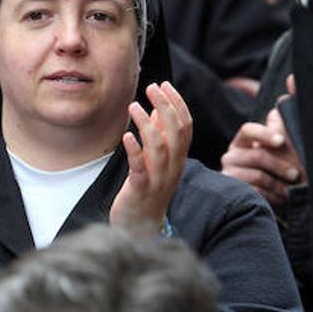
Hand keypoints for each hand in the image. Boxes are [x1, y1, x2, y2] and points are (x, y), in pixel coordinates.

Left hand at [111, 81, 191, 238]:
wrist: (140, 226)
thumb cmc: (147, 189)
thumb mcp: (157, 160)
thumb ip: (160, 136)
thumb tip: (158, 108)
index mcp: (178, 159)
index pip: (186, 126)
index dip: (177, 103)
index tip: (164, 85)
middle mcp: (173, 168)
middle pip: (176, 133)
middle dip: (166, 107)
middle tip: (151, 87)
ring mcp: (158, 180)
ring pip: (160, 148)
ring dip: (147, 124)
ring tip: (133, 106)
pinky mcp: (140, 190)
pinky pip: (140, 169)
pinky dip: (134, 151)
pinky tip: (126, 136)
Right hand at [221, 77, 304, 207]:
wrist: (270, 193)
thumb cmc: (280, 162)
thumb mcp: (284, 137)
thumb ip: (287, 109)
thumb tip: (293, 79)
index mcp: (243, 139)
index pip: (248, 130)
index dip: (264, 134)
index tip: (282, 142)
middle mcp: (231, 153)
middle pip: (257, 156)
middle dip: (280, 166)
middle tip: (296, 174)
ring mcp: (229, 173)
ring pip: (256, 176)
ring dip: (278, 183)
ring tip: (291, 189)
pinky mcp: (232, 191)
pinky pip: (253, 192)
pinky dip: (270, 195)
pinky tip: (280, 198)